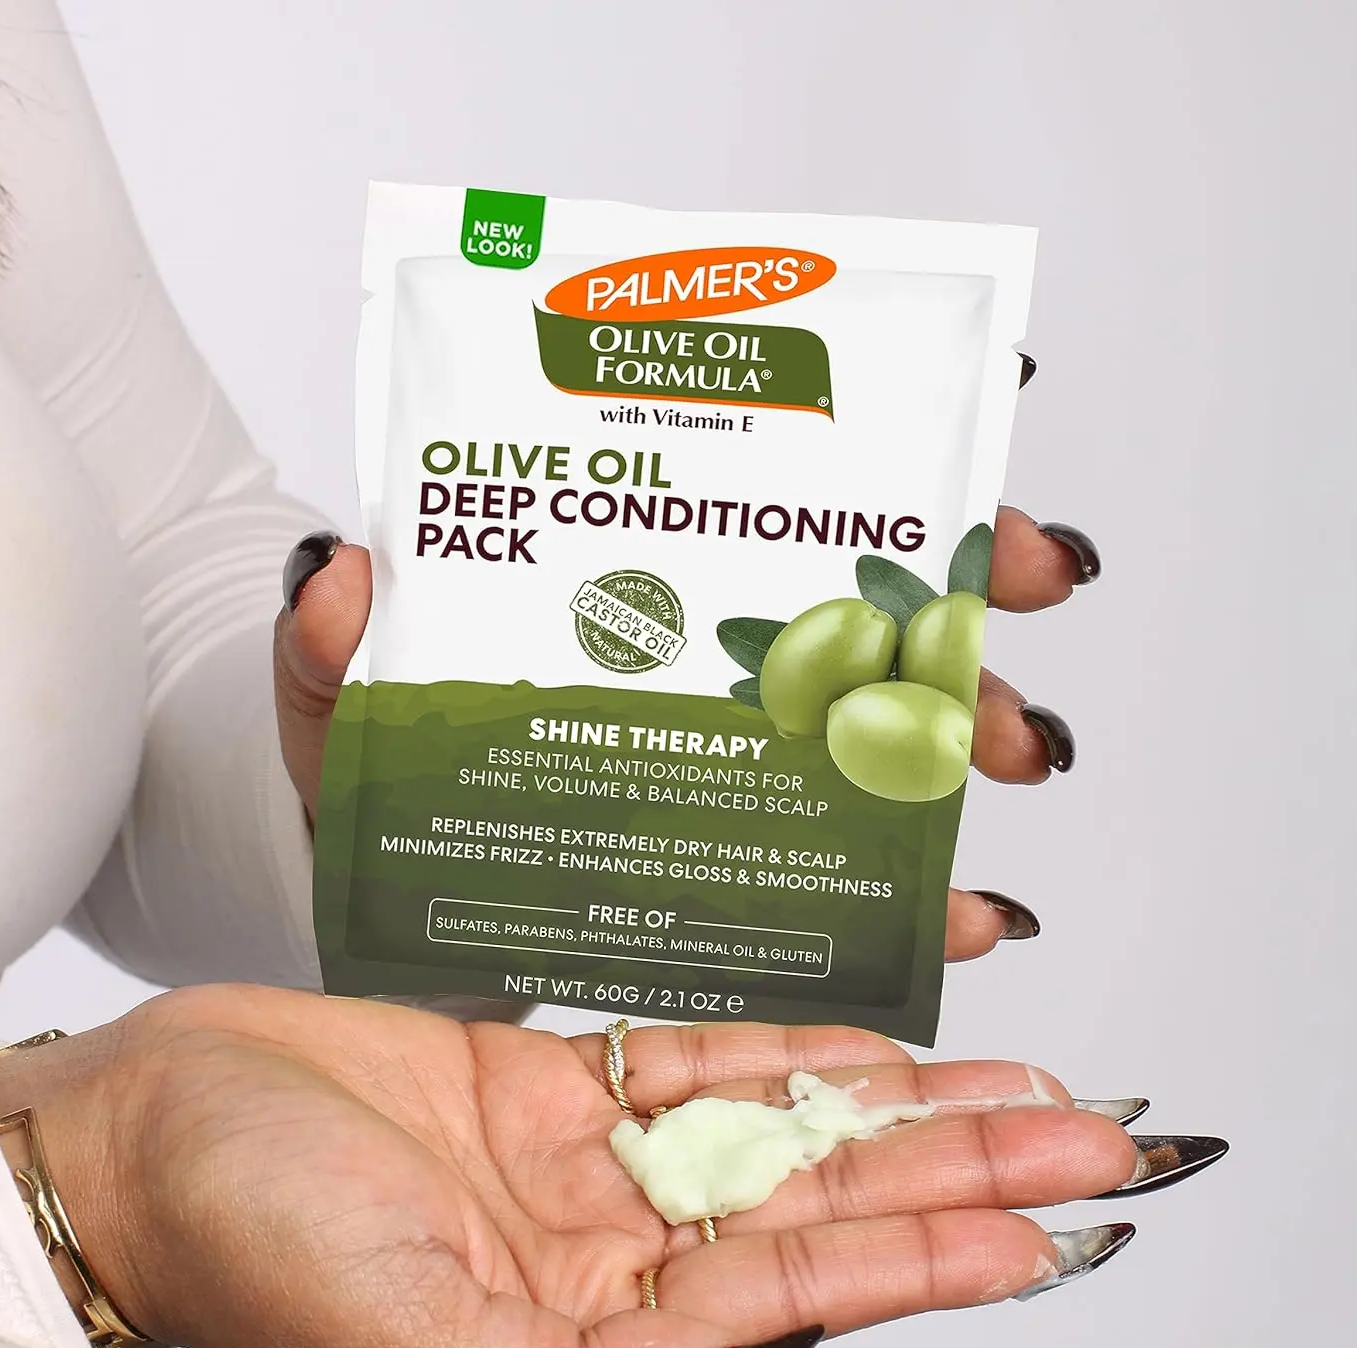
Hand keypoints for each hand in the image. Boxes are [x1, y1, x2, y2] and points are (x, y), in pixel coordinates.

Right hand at [0, 989, 1208, 1347]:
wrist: (149, 1124)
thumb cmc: (244, 1240)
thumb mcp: (393, 1347)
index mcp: (579, 1336)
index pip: (795, 1290)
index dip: (925, 1258)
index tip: (1043, 1229)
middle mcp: (603, 1252)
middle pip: (817, 1205)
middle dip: (956, 1174)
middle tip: (1085, 1139)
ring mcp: (583, 1163)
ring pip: (774, 1130)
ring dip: (893, 1108)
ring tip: (1017, 1089)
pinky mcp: (548, 1084)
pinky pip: (694, 1062)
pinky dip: (786, 1052)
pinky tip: (870, 1044)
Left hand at [273, 513, 1097, 968]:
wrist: (373, 889)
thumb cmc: (368, 766)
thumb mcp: (337, 697)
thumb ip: (330, 645)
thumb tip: (340, 574)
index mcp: (631, 591)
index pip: (769, 503)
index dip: (887, 461)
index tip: (989, 422)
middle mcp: (701, 666)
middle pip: (865, 608)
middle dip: (966, 596)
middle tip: (1026, 593)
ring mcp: (728, 772)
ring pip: (888, 735)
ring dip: (974, 735)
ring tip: (1019, 755)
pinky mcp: (729, 877)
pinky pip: (846, 886)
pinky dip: (919, 902)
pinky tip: (966, 917)